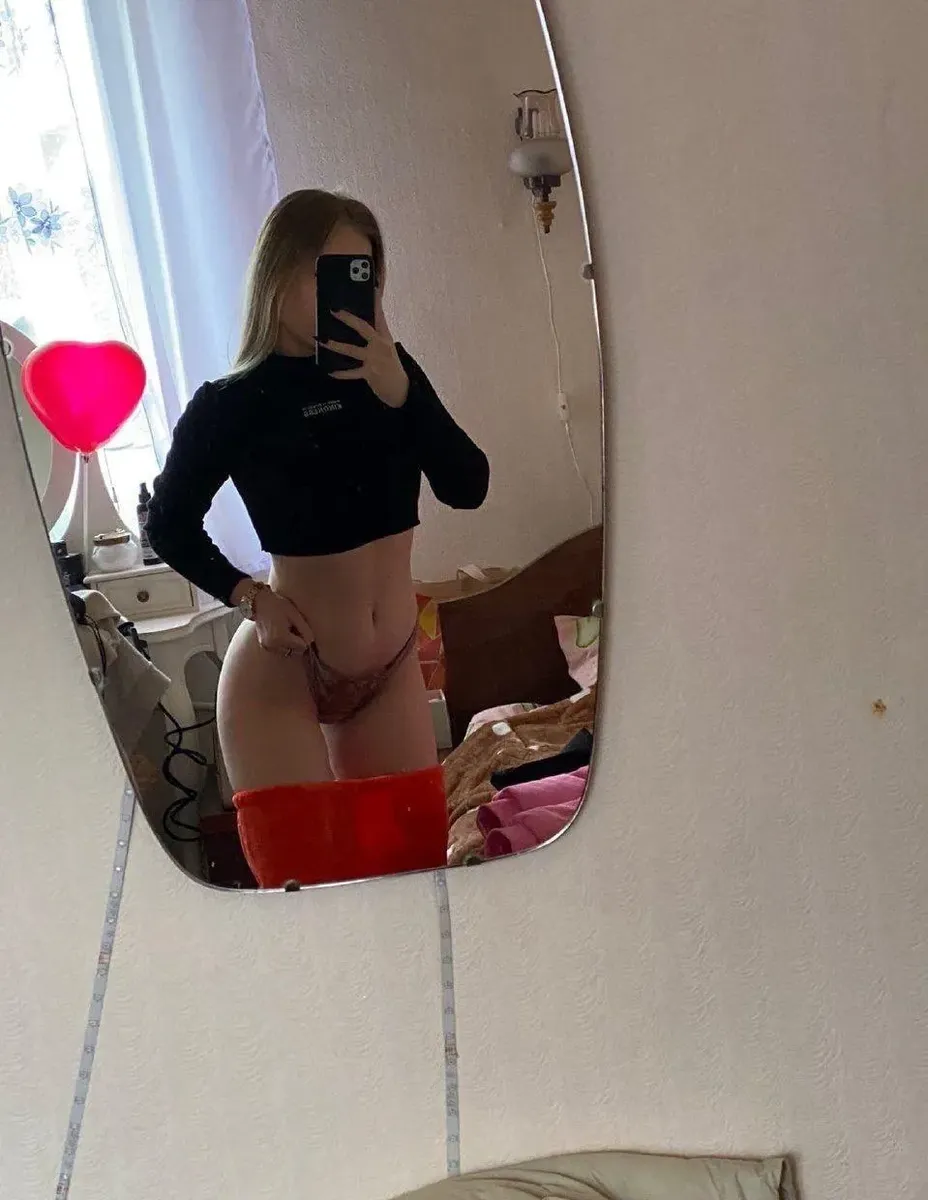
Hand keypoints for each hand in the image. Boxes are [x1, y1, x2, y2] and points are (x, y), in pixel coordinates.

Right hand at [253, 588, 313, 656]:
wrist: (258, 602)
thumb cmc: (278, 605)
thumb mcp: (295, 615)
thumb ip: (304, 629)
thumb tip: (311, 641)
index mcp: (281, 638)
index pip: (302, 647)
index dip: (304, 638)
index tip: (301, 628)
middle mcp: (273, 645)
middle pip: (295, 651)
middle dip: (297, 643)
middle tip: (293, 628)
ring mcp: (267, 646)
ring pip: (287, 652)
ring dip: (290, 644)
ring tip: (286, 629)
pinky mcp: (264, 645)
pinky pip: (279, 649)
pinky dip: (283, 644)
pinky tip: (280, 632)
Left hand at [324, 293, 408, 407]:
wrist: (401, 388)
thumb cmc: (390, 364)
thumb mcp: (386, 345)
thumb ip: (375, 332)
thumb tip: (361, 319)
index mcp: (384, 335)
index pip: (379, 314)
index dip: (375, 300)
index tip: (370, 286)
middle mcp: (380, 344)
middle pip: (363, 328)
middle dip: (347, 318)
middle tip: (333, 310)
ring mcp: (375, 359)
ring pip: (352, 350)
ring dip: (336, 345)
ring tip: (322, 341)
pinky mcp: (370, 373)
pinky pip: (351, 372)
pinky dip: (340, 373)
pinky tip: (329, 371)